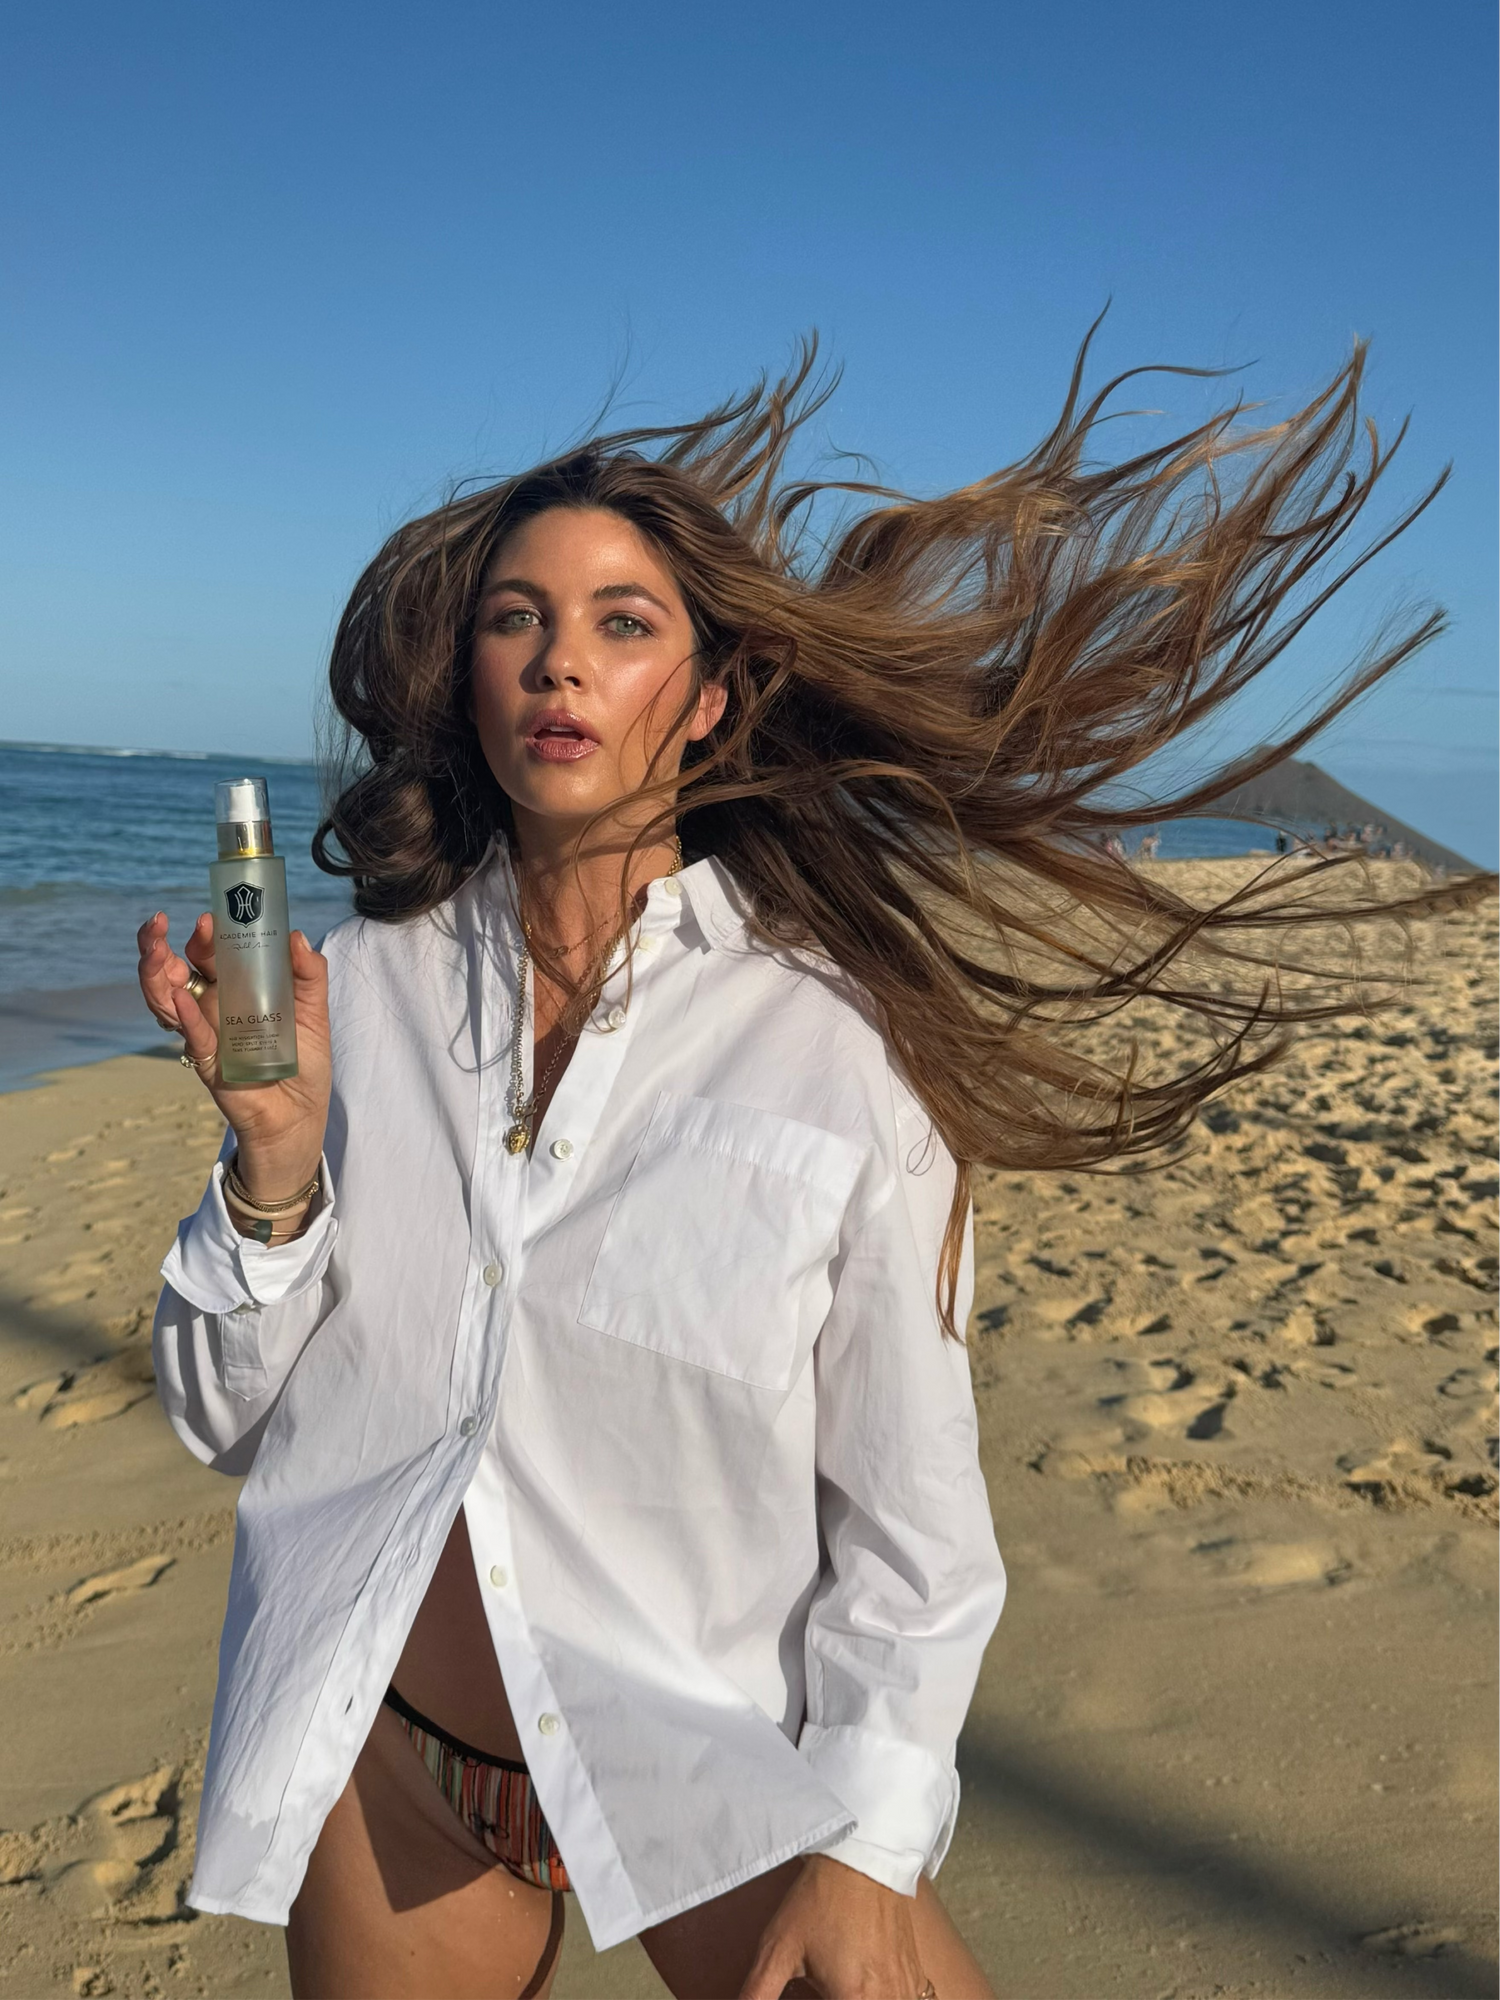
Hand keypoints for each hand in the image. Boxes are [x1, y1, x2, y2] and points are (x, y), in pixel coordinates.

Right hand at [137, 910, 332, 1199]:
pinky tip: (180, 997)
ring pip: (165, 999)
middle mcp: (213, 1006)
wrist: (301, 1115)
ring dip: (155, 974)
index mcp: (235, 988)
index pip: (208, 955)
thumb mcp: (314, 1011)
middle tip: (159, 926)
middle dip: (159, 946)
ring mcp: (204, 1032)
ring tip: (154, 952)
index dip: (204, 935)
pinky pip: (191, 1035)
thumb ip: (310, 975)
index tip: (210, 917)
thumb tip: (297, 936)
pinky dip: (185, 1015)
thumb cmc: (304, 1061)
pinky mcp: (207, 1062)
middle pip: (175, 971)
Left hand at [738, 1857, 927, 1999]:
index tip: (814, 1993)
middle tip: (823, 1987)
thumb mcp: (779, 1948)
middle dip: (838, 1999)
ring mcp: (906, 1990)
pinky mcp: (916, 1978)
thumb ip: (758, 1993)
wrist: (862, 1858)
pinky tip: (867, 1989)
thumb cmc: (822, 1899)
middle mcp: (886, 1999)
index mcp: (853, 1999)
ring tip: (840, 1987)